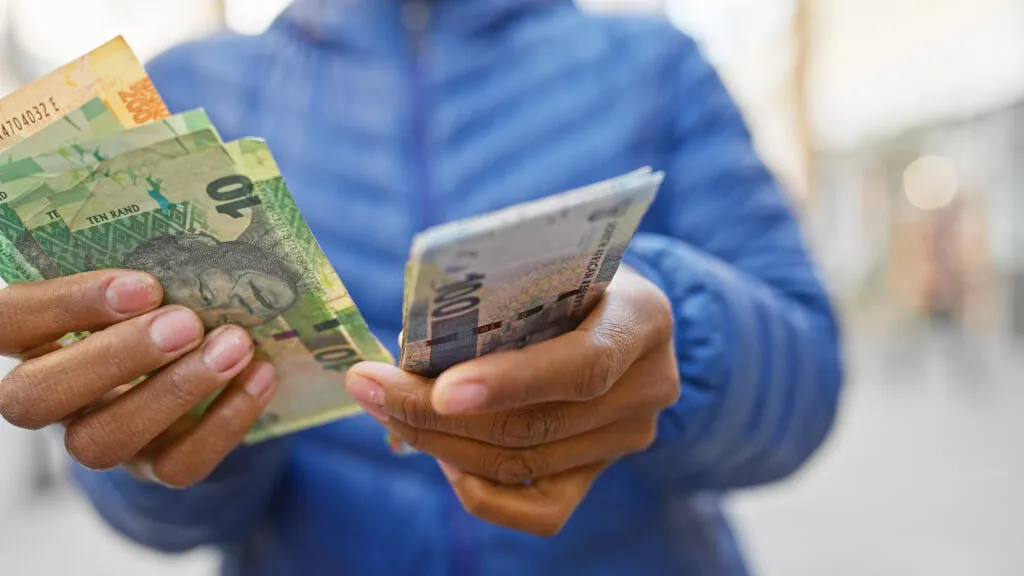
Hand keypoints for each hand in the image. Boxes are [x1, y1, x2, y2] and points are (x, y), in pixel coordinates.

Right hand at [0, 270, 277, 486]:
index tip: (142, 285)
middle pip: (38, 396)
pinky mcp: (153, 467)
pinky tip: (260, 376)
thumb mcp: (146, 279)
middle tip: (186, 322)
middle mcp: (55, 395)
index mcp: (37, 336)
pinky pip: (177, 465)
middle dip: (117, 358)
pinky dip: (224, 421)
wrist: (206, 367)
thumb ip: (146, 261)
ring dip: (174, 391)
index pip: (11, 320)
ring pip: (103, 440)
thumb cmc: (165, 302)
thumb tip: (184, 227)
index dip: (66, 304)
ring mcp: (101, 437)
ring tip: (234, 346)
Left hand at [345, 266, 678, 535]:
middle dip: (438, 413)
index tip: (441, 390)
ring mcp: (627, 439)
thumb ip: (500, 299)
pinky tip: (442, 456)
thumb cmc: (568, 276)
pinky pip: (538, 511)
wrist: (616, 313)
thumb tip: (411, 348)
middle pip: (537, 424)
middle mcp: (648, 386)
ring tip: (386, 412)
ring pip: (523, 463)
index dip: (510, 383)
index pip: (582, 365)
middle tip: (371, 389)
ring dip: (441, 443)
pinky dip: (478, 488)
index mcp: (644, 318)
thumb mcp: (548, 267)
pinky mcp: (600, 474)